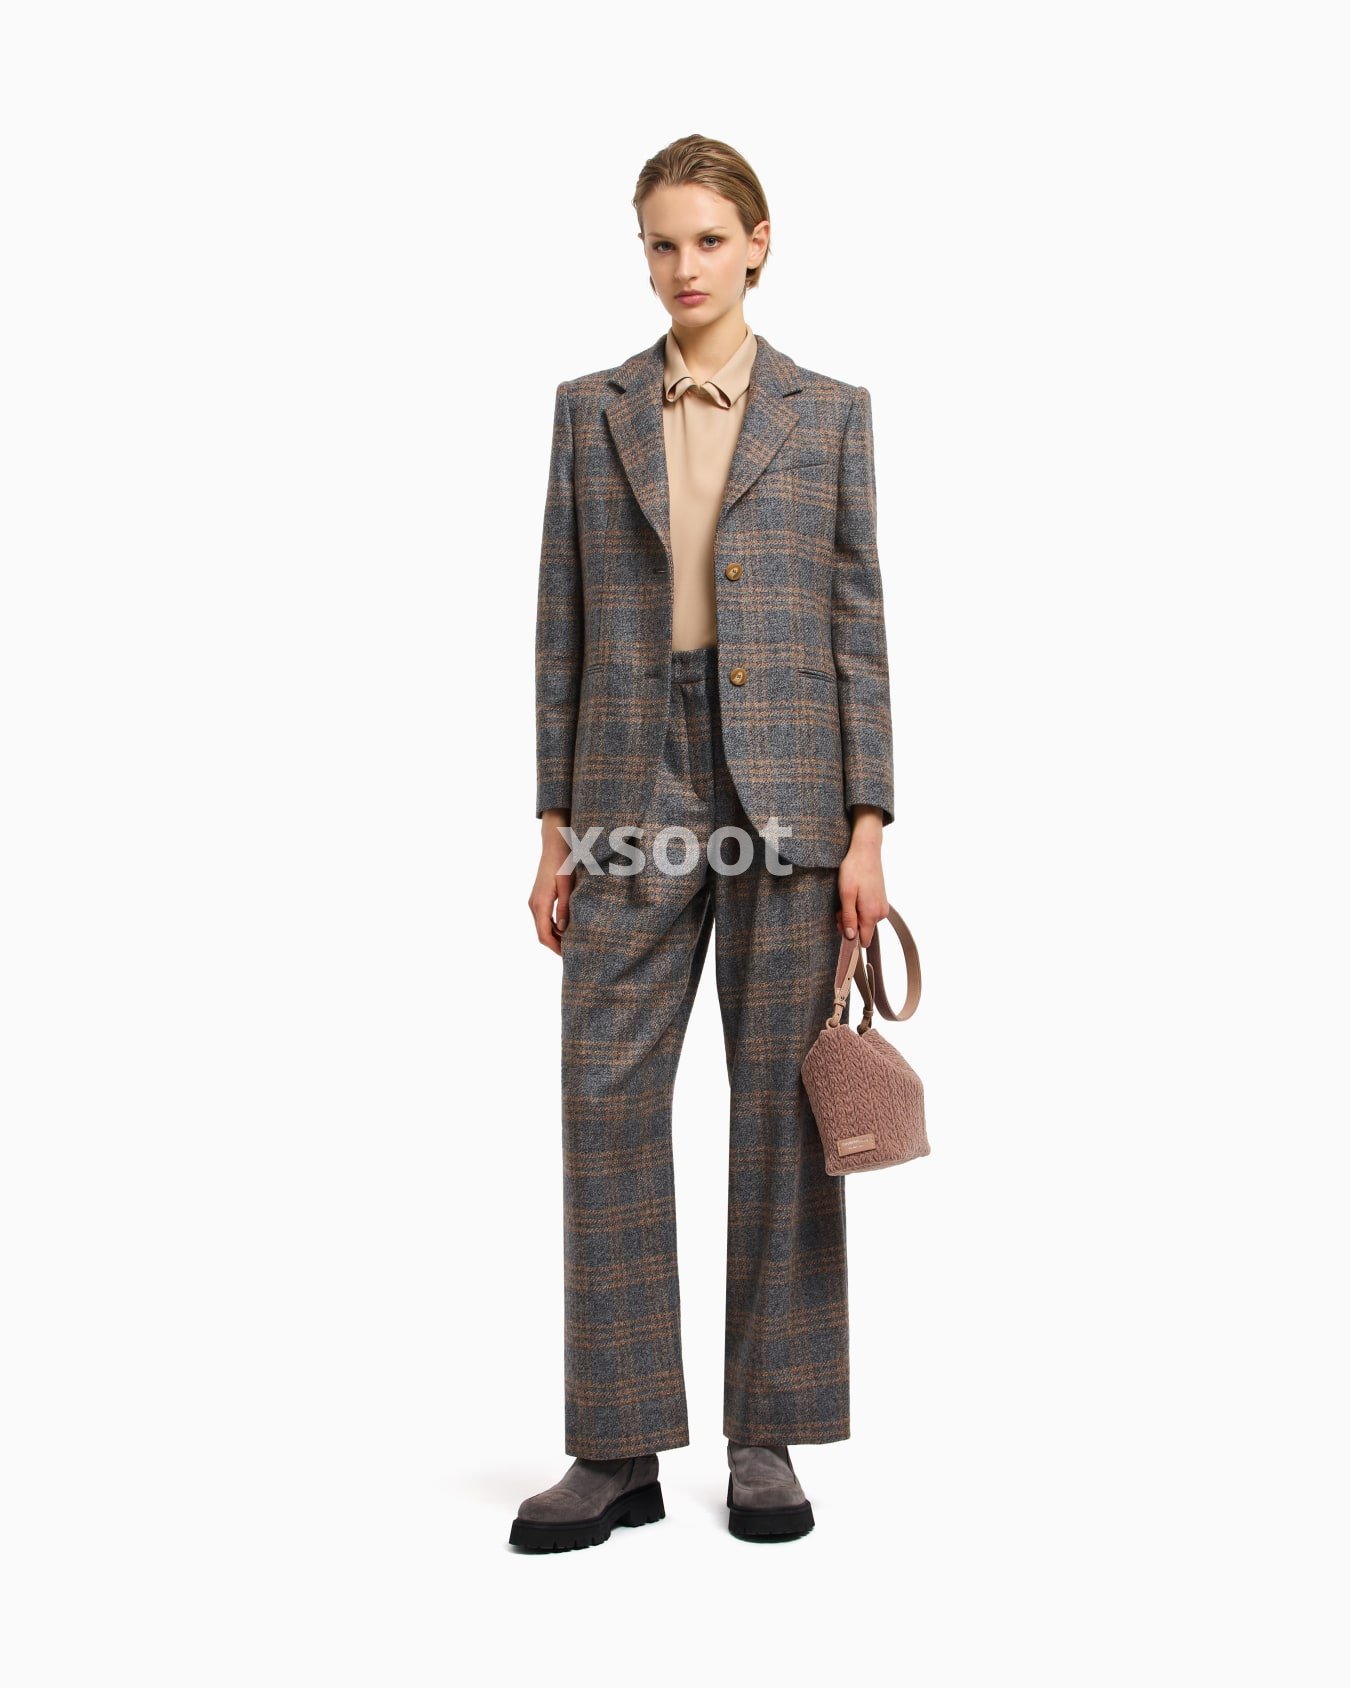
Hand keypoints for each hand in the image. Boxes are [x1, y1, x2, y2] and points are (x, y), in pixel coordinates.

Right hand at [529, 810, 575, 956]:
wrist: (554, 843)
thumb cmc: (563, 862)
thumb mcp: (567, 885)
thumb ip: (565, 907)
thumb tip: (563, 930)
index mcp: (540, 903)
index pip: (543, 934)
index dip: (555, 948)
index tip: (569, 956)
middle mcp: (534, 904)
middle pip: (542, 933)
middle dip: (556, 945)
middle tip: (575, 952)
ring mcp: (535, 901)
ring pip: (543, 926)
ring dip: (555, 936)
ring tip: (574, 941)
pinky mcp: (539, 897)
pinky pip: (544, 918)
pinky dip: (554, 926)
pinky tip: (567, 928)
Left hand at [836, 810, 887, 950]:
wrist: (866, 851)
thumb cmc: (854, 870)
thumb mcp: (846, 894)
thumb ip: (849, 917)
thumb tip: (851, 937)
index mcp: (872, 914)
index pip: (863, 940)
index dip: (849, 936)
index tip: (839, 923)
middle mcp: (880, 913)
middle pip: (862, 930)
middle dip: (849, 923)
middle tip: (839, 907)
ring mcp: (882, 906)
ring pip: (864, 921)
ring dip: (853, 915)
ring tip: (846, 898)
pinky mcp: (881, 900)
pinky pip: (868, 913)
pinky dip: (858, 908)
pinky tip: (853, 896)